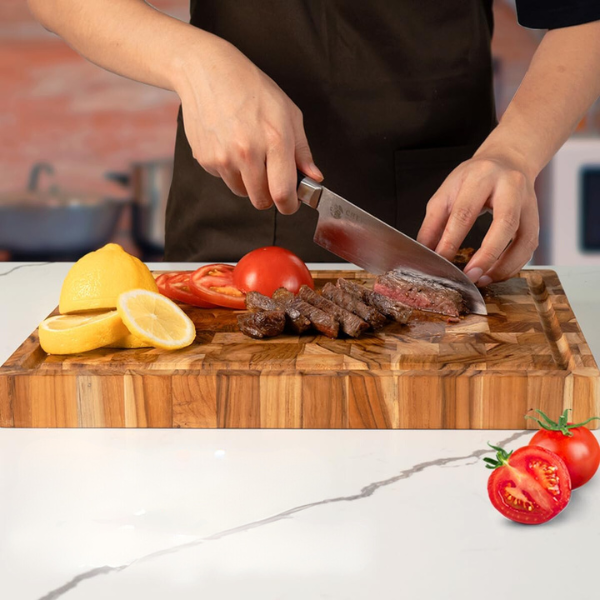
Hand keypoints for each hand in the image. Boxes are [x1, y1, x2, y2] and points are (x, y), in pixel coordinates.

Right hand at [175, 37, 322, 213]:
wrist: (207, 71)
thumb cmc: (252, 89)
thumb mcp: (288, 114)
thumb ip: (302, 151)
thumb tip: (314, 177)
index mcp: (275, 140)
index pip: (283, 194)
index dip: (289, 205)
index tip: (291, 203)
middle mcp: (248, 152)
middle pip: (262, 201)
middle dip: (270, 195)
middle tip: (270, 176)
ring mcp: (224, 158)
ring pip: (242, 192)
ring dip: (249, 182)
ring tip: (248, 153)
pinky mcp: (206, 160)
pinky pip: (224, 179)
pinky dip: (230, 170)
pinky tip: (230, 145)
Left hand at [416, 153, 538, 284]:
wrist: (507, 159)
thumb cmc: (473, 178)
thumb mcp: (446, 193)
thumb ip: (433, 223)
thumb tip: (424, 252)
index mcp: (481, 177)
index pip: (465, 212)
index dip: (452, 241)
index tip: (441, 262)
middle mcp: (510, 187)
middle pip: (504, 224)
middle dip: (486, 255)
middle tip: (469, 276)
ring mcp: (528, 202)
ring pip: (525, 239)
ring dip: (505, 266)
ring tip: (483, 280)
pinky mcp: (537, 218)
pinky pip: (529, 246)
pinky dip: (513, 265)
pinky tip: (496, 274)